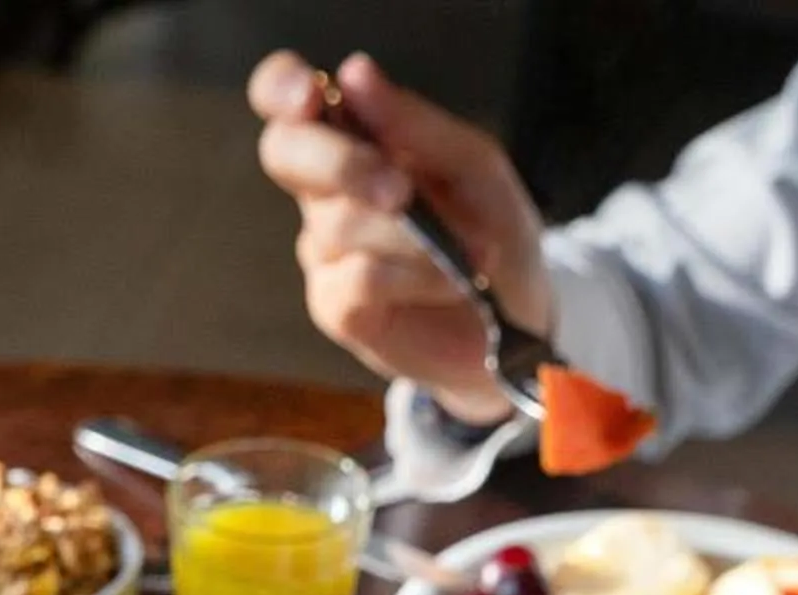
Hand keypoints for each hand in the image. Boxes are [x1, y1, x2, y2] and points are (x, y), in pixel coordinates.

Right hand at [251, 49, 552, 420]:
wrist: (517, 317)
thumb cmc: (491, 229)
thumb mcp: (473, 164)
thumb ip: (415, 124)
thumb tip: (355, 74)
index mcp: (353, 139)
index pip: (284, 98)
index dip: (280, 88)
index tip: (307, 96)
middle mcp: (326, 190)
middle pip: (284, 153)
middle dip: (341, 163)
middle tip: (401, 191)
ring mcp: (324, 250)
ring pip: (339, 223)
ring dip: (412, 236)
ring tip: (467, 254)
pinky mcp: (334, 307)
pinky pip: (358, 278)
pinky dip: (415, 276)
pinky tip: (450, 283)